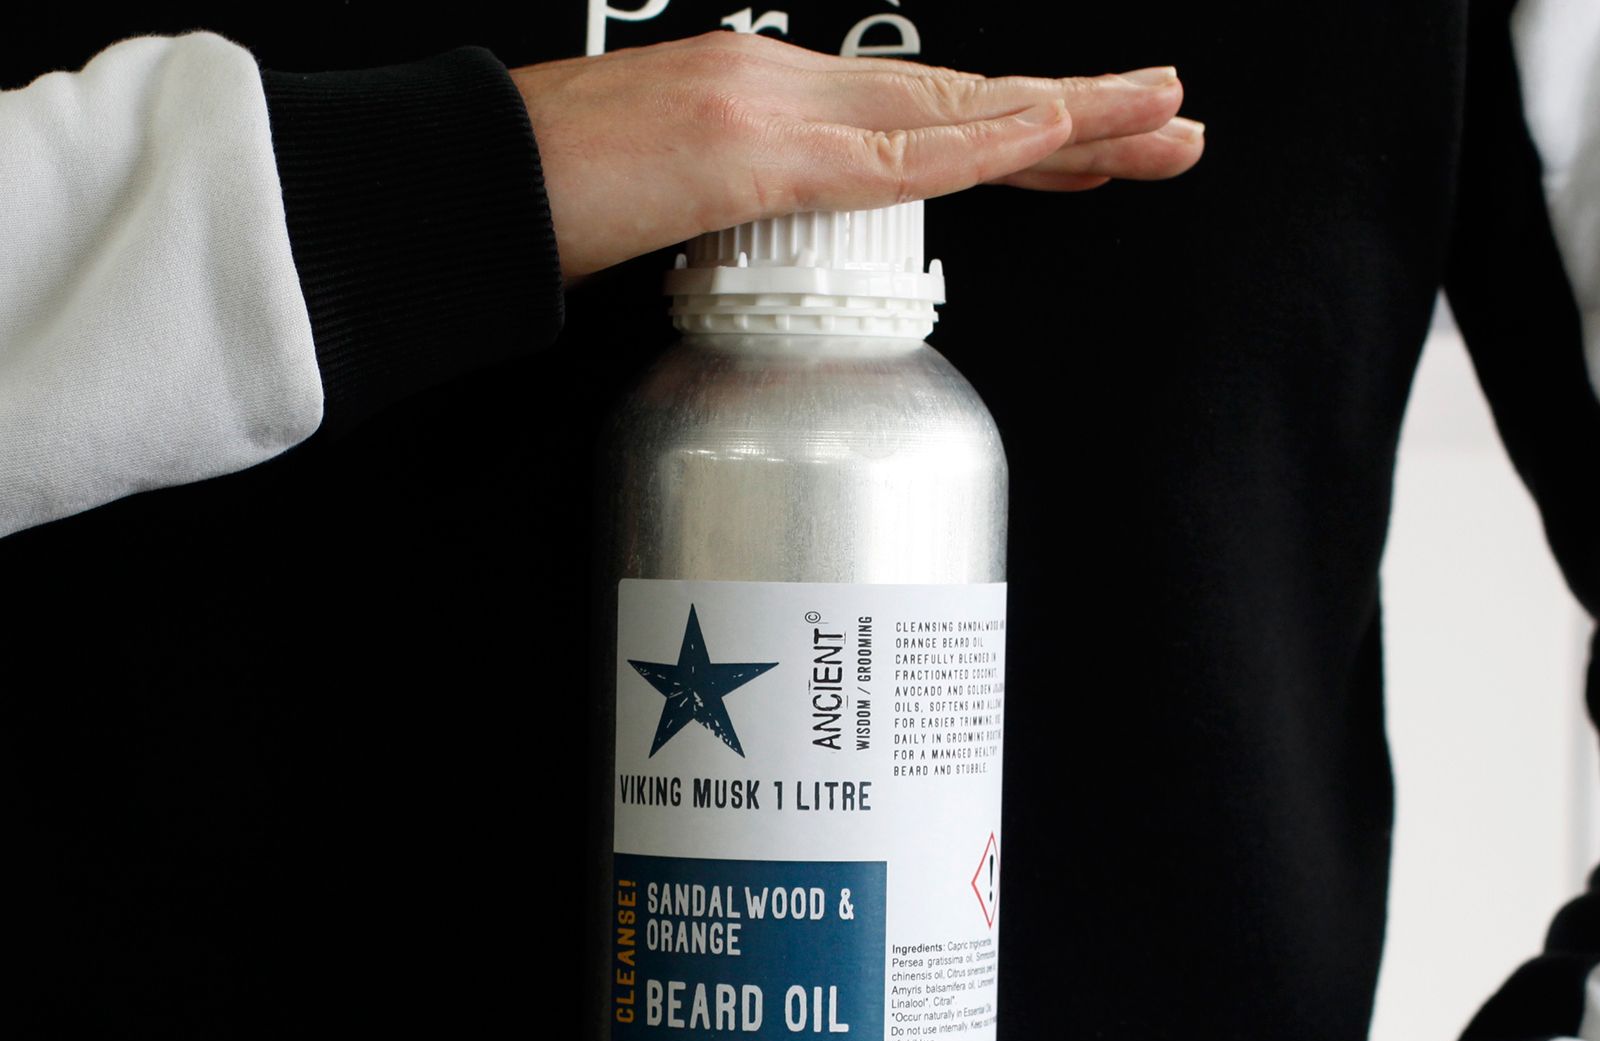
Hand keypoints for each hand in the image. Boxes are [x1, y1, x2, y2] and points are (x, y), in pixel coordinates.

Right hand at [511, 33, 1202, 281]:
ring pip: (948, 107)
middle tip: (1176, 124)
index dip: (1015, 135)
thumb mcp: (669, 215)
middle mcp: (784, 88)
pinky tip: (1051, 135)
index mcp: (773, 107)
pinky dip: (972, 143)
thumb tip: (768, 253)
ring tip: (1160, 121)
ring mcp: (768, 111)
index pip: (922, 119)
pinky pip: (881, 152)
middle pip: (961, 99)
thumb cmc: (553, 205)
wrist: (468, 186)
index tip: (1093, 150)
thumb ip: (737, 222)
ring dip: (1064, 117)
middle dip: (1079, 117)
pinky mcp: (746, 149)